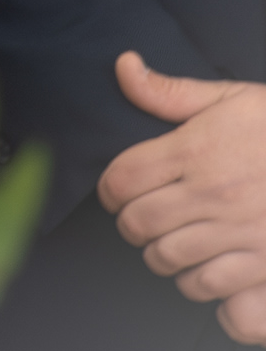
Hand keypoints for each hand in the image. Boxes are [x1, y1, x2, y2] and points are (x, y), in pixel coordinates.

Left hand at [102, 52, 265, 344]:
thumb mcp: (234, 98)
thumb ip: (172, 92)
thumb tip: (124, 65)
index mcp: (198, 150)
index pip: (121, 180)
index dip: (110, 191)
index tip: (118, 195)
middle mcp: (214, 191)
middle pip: (138, 223)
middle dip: (132, 225)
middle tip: (144, 222)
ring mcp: (241, 229)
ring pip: (167, 258)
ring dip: (162, 255)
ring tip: (173, 244)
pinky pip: (210, 285)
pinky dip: (199, 282)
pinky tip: (206, 268)